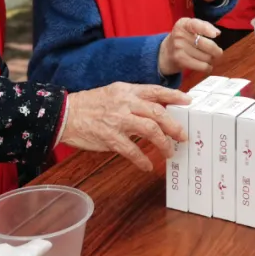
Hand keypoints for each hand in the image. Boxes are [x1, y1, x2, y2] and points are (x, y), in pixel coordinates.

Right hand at [58, 83, 189, 171]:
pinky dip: (142, 159)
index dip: (174, 95)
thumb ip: (134, 99)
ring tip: (170, 152)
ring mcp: (118, 120)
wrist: (65, 114)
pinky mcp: (110, 137)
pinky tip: (148, 165)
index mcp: (127, 90)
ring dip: (163, 143)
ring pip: (150, 130)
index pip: (155, 90)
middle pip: (157, 112)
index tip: (188, 101)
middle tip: (184, 136)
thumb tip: (156, 109)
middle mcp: (125, 103)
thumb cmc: (91, 104)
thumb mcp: (114, 93)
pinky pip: (132, 150)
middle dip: (174, 125)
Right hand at [158, 17, 222, 75]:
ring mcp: (179, 47)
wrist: (165, 53)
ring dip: (211, 59)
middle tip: (218, 52)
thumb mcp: (189, 28)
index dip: (207, 29)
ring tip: (208, 58)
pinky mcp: (180, 59)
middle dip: (216, 50)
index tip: (215, 35)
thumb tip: (217, 33)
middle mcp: (180, 34)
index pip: (196, 24)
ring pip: (205, 56)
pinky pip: (201, 65)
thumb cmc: (183, 39)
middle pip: (205, 44)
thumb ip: (203, 26)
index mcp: (183, 23)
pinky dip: (207, 68)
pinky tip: (208, 67)